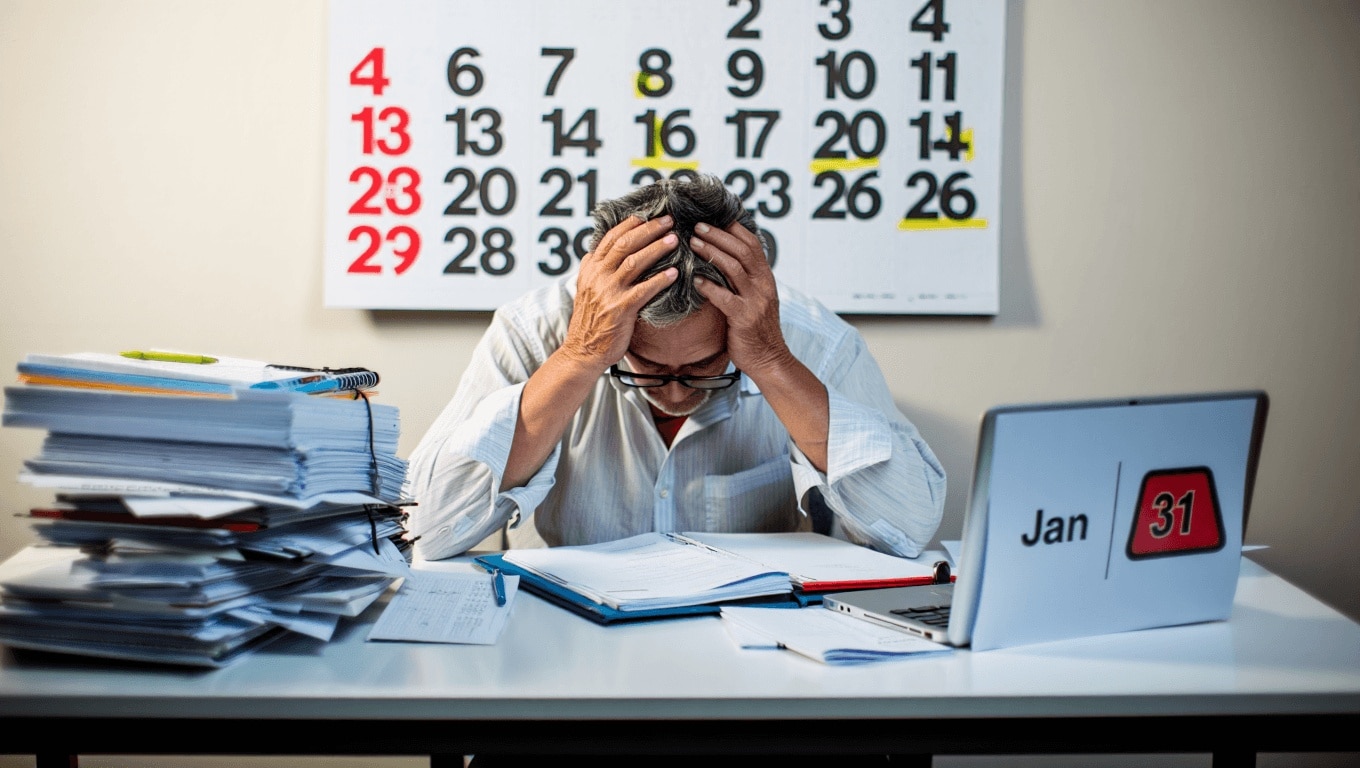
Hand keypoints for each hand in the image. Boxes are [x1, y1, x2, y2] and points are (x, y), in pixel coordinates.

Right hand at [561, 215, 678, 369]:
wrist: (582, 351)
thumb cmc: (591, 321)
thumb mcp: (587, 288)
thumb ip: (597, 269)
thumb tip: (605, 250)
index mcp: (590, 268)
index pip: (610, 237)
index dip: (630, 224)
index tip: (647, 215)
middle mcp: (597, 276)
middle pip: (625, 243)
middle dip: (649, 229)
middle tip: (668, 220)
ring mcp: (608, 292)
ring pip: (635, 261)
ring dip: (657, 248)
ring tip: (674, 240)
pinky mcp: (620, 309)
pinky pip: (644, 290)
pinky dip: (660, 279)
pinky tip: (674, 273)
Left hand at [690, 222, 792, 375]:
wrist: (770, 360)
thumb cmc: (755, 330)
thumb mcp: (755, 299)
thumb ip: (742, 281)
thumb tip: (720, 260)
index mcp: (766, 278)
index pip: (751, 244)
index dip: (732, 228)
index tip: (712, 217)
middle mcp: (763, 285)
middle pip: (742, 250)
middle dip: (718, 235)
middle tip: (696, 225)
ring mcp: (756, 301)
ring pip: (734, 268)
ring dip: (712, 252)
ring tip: (692, 243)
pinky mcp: (744, 318)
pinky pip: (725, 297)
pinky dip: (709, 286)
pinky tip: (695, 279)